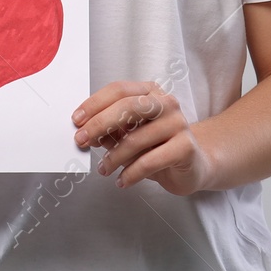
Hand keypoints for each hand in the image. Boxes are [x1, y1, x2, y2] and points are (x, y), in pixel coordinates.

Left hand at [72, 80, 210, 195]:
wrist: (193, 166)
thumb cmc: (158, 147)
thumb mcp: (130, 135)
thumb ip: (111, 130)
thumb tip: (86, 132)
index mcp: (150, 93)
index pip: (119, 90)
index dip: (94, 104)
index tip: (77, 120)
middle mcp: (166, 103)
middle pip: (128, 106)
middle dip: (100, 124)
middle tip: (82, 140)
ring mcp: (178, 123)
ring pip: (137, 138)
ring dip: (114, 156)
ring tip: (104, 168)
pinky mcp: (186, 147)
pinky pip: (150, 161)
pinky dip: (131, 173)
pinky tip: (122, 180)